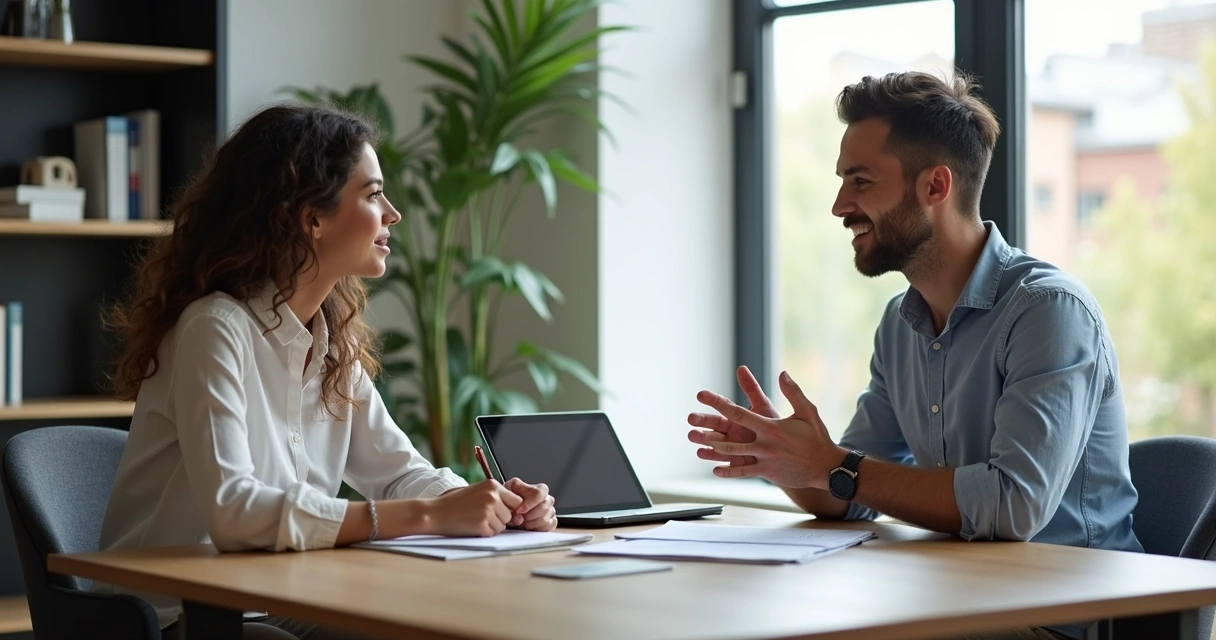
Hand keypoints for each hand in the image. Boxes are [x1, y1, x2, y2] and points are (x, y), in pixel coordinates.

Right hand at [427, 480, 523, 536]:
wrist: (435, 513)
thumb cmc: (455, 503)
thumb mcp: (478, 491)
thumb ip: (496, 497)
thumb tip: (518, 511)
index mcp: (493, 485)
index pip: (517, 500)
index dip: (509, 509)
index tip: (498, 512)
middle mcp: (493, 496)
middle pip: (511, 514)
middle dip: (500, 519)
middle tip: (481, 516)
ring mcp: (488, 510)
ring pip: (502, 525)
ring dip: (492, 526)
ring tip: (474, 520)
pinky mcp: (482, 524)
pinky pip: (492, 533)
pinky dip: (484, 533)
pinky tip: (471, 526)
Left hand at [504, 478, 556, 530]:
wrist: (510, 508)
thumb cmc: (510, 499)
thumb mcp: (507, 492)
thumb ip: (511, 501)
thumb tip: (519, 516)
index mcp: (539, 489)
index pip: (539, 493)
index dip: (529, 503)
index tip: (519, 511)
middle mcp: (547, 499)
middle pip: (544, 507)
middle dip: (528, 516)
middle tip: (518, 519)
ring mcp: (550, 511)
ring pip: (545, 519)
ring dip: (530, 523)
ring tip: (521, 522)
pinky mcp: (551, 522)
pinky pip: (548, 527)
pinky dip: (536, 529)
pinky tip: (529, 526)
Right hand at [687, 366, 778, 469]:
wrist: (788, 452)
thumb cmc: (775, 427)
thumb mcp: (763, 407)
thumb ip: (752, 389)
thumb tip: (741, 367)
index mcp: (736, 417)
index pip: (722, 406)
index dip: (712, 400)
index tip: (701, 394)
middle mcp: (731, 432)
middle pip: (714, 426)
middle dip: (701, 422)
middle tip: (691, 418)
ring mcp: (732, 448)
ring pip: (716, 444)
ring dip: (704, 441)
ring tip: (693, 436)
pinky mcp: (737, 464)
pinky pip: (727, 464)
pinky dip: (716, 462)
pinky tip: (705, 457)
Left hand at [695, 371, 844, 488]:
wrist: (826, 466)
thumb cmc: (816, 437)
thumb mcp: (807, 411)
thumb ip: (793, 391)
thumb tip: (783, 373)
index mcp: (771, 426)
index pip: (738, 413)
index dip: (718, 404)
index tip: (702, 396)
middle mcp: (764, 443)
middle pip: (730, 437)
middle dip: (708, 431)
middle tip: (691, 427)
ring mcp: (764, 459)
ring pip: (734, 456)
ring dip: (714, 452)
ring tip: (698, 448)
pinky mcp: (767, 472)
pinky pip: (744, 472)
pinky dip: (729, 472)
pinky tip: (716, 470)